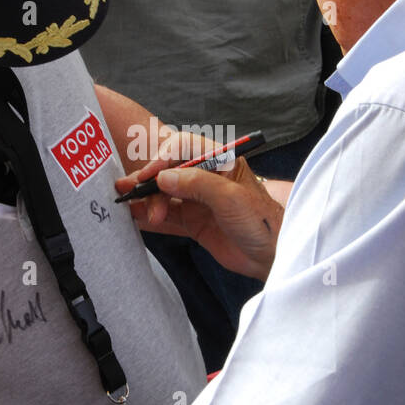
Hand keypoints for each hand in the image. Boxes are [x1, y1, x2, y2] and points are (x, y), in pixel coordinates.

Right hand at [115, 133, 281, 279]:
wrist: (272, 256)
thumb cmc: (262, 222)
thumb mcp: (231, 198)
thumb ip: (197, 184)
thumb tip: (164, 177)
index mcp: (220, 161)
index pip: (184, 148)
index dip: (163, 158)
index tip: (149, 175)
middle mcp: (206, 176)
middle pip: (170, 170)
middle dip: (149, 180)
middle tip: (131, 191)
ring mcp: (198, 199)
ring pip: (165, 192)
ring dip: (147, 198)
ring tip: (131, 208)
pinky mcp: (193, 220)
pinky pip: (166, 214)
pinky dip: (149, 214)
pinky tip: (135, 216)